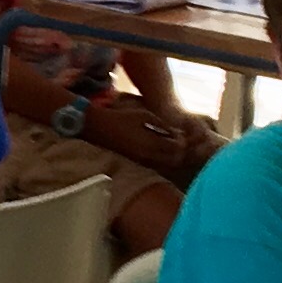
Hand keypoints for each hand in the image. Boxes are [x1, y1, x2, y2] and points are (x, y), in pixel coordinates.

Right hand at [90, 98, 212, 173]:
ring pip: (164, 166)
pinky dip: (159, 160)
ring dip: (169, 158)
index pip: (177, 148)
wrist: (100, 127)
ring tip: (166, 146)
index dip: (181, 142)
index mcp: (152, 143)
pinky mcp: (135, 163)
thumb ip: (163, 126)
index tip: (178, 134)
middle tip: (175, 142)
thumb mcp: (145, 116)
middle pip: (173, 161)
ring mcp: (141, 161)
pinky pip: (153, 165)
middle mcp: (148, 156)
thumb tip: (176, 133)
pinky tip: (155, 150)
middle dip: (178, 153)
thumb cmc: (123, 118)